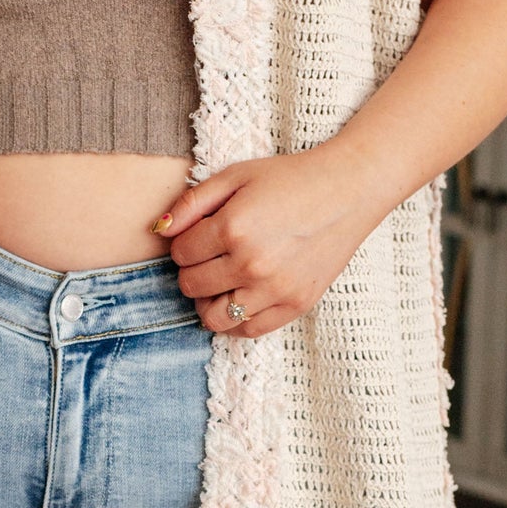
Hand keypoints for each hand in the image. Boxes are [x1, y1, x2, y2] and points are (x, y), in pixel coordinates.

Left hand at [153, 144, 392, 338]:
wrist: (348, 190)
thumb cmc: (290, 178)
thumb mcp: (237, 176)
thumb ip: (192, 202)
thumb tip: (158, 230)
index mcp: (233, 228)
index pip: (180, 254)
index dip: (184, 243)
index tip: (201, 234)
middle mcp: (252, 264)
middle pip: (192, 286)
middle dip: (193, 270)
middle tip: (211, 255)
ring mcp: (275, 289)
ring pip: (213, 318)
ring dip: (208, 301)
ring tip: (220, 282)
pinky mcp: (295, 304)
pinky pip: (248, 331)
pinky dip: (235, 320)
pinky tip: (240, 298)